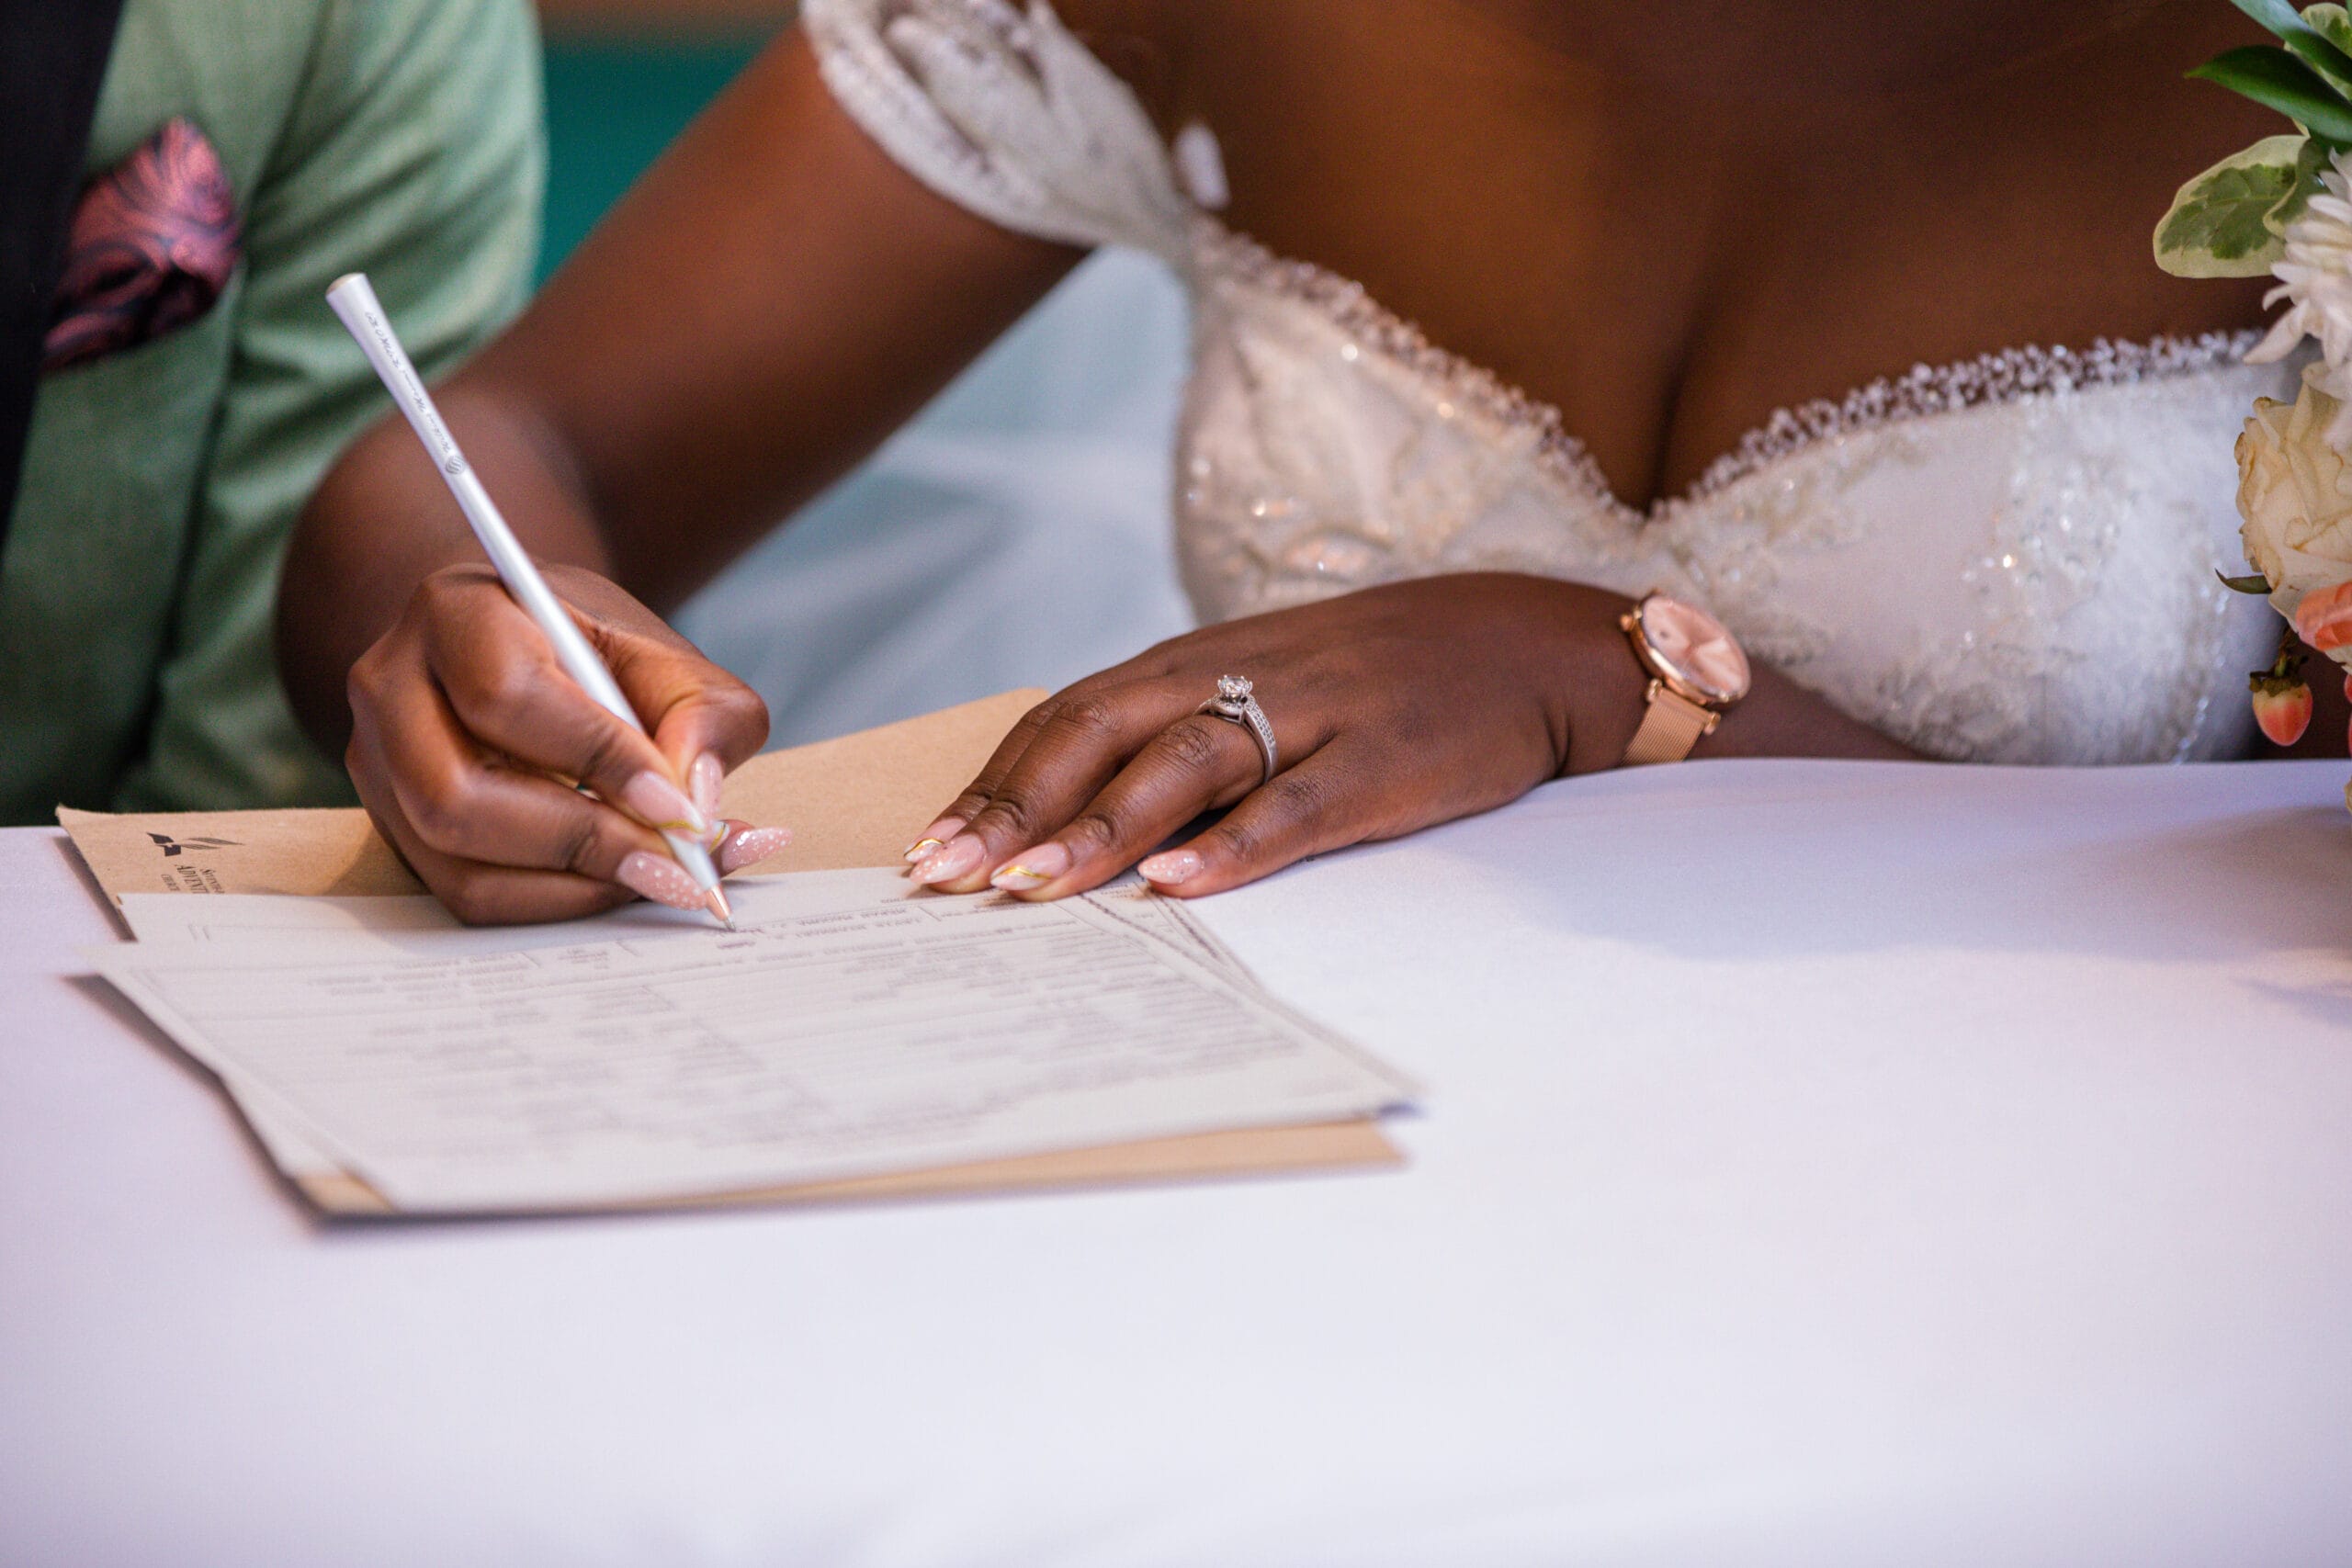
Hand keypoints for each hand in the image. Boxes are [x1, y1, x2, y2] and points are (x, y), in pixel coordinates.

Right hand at [344, 562, 780, 923]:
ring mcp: (379, 763)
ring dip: (572, 883)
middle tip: (676, 862)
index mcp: (458, 612)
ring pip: (455, 857)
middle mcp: (392, 686)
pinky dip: (555, 900)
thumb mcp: (667, 659)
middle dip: (581, 840)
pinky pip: (465, 892)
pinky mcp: (394, 825)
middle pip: (455, 794)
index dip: (597, 760)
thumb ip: (703, 715)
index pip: (507, 696)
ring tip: (660, 874)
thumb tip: (695, 802)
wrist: (522, 651)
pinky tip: (617, 881)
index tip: (678, 807)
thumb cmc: (594, 653)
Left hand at [904, 573, 1646, 899]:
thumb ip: (1180, 738)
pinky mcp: (1385, 761)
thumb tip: (1072, 823)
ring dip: (1100, 826)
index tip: (928, 849)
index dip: (996, 782)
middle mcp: (1241, 677)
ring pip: (1185, 763)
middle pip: (1103, 730)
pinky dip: (1236, 846)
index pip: (1072, 715)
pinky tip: (1179, 886)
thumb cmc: (1382, 680)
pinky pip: (1299, 805)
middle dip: (1016, 806)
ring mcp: (1315, 715)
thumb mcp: (1267, 687)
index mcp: (1199, 663)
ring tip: (1029, 886)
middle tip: (945, 877)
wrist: (1529, 643)